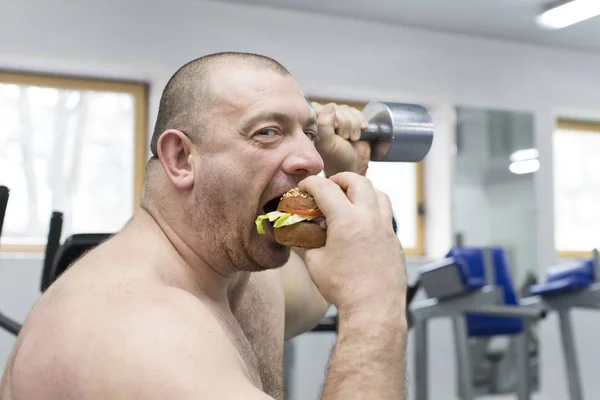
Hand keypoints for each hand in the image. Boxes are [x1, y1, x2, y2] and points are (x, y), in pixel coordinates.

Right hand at [298, 172, 406, 314]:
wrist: (373, 309)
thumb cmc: (343, 288)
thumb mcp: (314, 263)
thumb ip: (304, 241)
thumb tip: (295, 232)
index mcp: (346, 219)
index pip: (325, 188)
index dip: (310, 183)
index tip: (304, 187)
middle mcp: (370, 218)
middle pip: (358, 181)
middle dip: (340, 179)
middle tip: (329, 187)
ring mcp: (386, 228)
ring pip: (378, 194)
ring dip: (362, 191)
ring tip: (349, 200)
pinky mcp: (394, 241)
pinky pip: (386, 215)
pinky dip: (372, 211)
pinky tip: (362, 225)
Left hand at [311, 102, 370, 176]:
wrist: (355, 164)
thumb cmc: (337, 158)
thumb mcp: (327, 144)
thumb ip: (324, 125)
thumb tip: (330, 107)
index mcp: (313, 124)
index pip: (318, 108)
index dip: (328, 119)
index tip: (333, 132)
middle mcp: (323, 118)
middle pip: (335, 108)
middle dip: (343, 124)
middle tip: (343, 138)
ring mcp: (337, 117)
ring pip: (347, 110)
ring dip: (352, 126)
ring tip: (350, 139)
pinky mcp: (350, 117)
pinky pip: (357, 112)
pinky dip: (360, 123)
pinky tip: (358, 134)